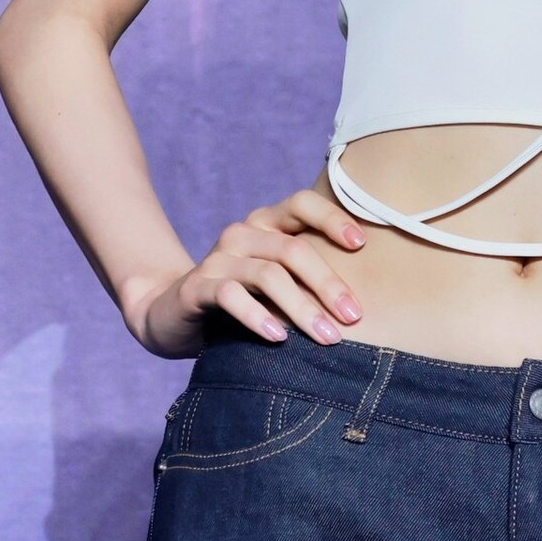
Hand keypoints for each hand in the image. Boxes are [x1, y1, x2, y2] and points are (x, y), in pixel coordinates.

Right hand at [126, 188, 369, 358]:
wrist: (172, 314)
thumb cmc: (243, 299)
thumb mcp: (277, 281)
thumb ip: (309, 276)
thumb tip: (368, 298)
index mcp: (266, 223)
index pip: (302, 203)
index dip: (333, 218)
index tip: (362, 245)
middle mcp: (243, 233)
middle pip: (292, 249)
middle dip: (328, 284)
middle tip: (355, 317)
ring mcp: (217, 258)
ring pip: (267, 275)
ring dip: (302, 308)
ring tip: (327, 337)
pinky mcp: (197, 287)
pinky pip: (231, 296)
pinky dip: (257, 317)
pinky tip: (278, 337)